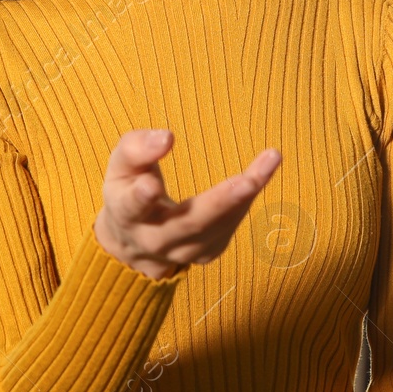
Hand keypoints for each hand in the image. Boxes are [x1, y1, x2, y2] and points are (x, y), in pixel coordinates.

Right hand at [94, 129, 281, 279]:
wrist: (132, 240)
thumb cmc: (128, 188)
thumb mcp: (121, 165)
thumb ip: (137, 149)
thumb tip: (166, 138)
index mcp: (126, 214)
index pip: (132, 207)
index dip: (141, 197)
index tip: (150, 184)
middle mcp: (154, 240)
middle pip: (191, 222)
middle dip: (222, 201)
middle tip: (250, 180)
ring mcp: (183, 252)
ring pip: (219, 225)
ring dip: (247, 194)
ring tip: (271, 159)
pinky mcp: (206, 253)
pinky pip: (230, 225)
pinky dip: (245, 199)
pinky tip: (259, 174)